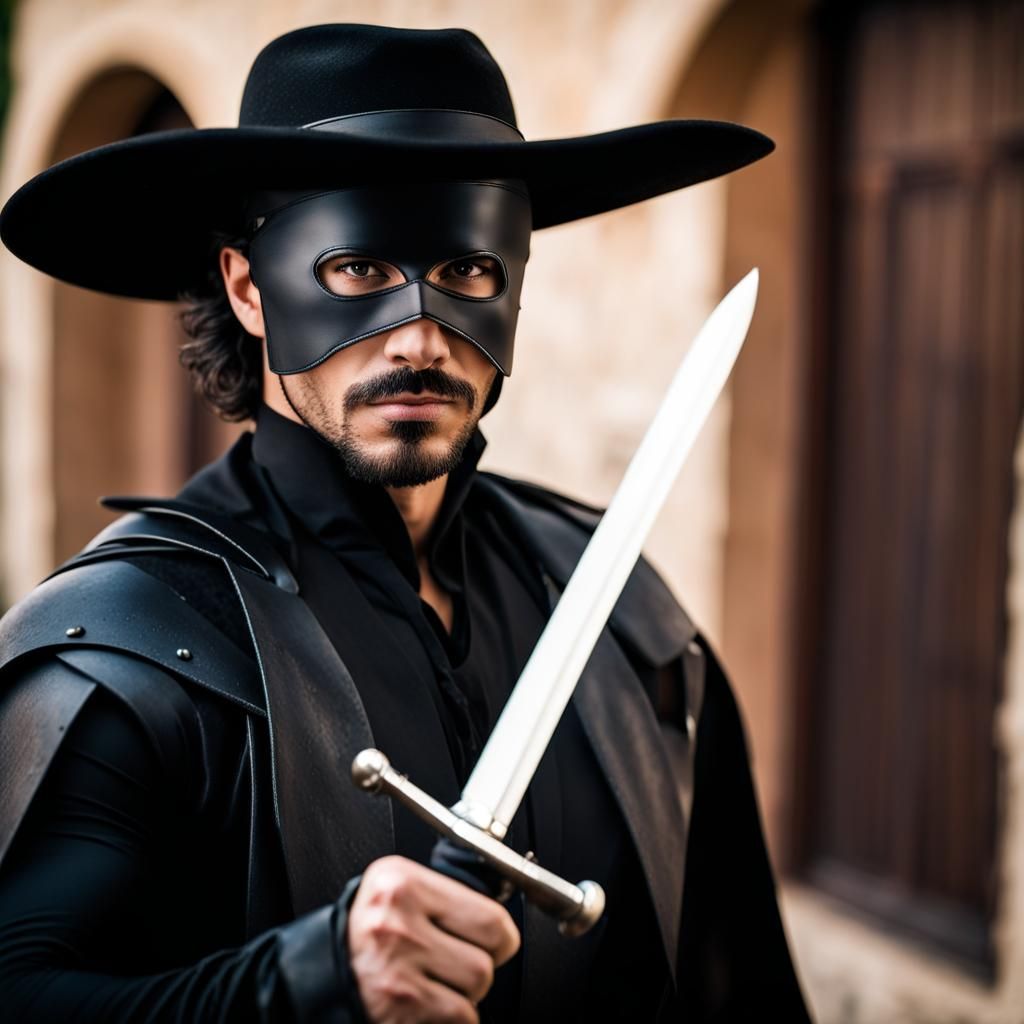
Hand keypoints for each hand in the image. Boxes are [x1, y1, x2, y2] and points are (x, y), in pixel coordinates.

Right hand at [348, 855, 519, 1023]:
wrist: (320, 974)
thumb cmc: (369, 933)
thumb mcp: (398, 892)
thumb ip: (443, 896)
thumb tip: (499, 919)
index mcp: (400, 882)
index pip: (489, 916)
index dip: (500, 936)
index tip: (494, 940)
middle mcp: (397, 922)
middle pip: (486, 960)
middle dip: (482, 967)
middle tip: (460, 963)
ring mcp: (396, 969)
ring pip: (475, 992)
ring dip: (465, 995)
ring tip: (438, 982)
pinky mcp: (398, 1009)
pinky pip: (459, 1019)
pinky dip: (451, 1017)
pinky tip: (428, 1002)